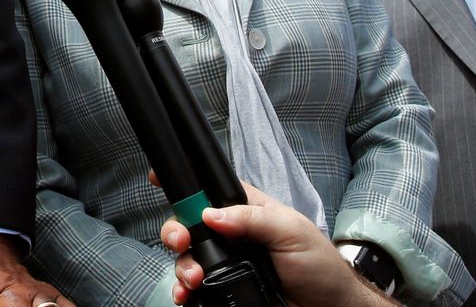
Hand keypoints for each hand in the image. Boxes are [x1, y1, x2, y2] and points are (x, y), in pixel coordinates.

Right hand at [160, 182, 391, 306]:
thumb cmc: (318, 264)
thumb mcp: (291, 230)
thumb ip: (253, 218)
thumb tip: (211, 213)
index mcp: (245, 211)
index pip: (208, 190)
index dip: (183, 184)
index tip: (157, 180)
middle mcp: (230, 235)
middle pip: (187, 226)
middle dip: (175, 232)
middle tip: (180, 242)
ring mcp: (225, 264)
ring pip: (187, 260)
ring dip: (181, 267)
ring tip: (192, 280)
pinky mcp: (224, 290)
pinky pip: (195, 291)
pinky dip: (185, 294)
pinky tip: (187, 297)